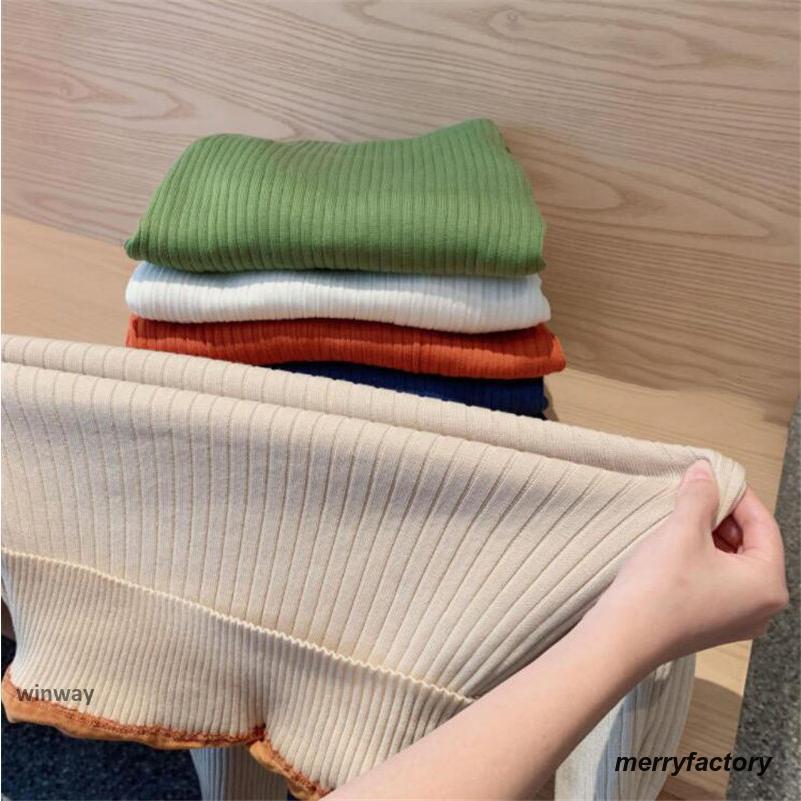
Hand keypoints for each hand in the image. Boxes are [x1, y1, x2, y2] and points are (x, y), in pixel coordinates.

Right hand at [588, 460, 788, 666]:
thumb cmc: (658, 590)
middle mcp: (761, 607)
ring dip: (708, 535)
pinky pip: (717, 581)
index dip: (737, 496)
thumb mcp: (682, 530)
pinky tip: (675, 545)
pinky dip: (701, 558)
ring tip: (680, 517)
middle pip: (750, 545)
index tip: (713, 477)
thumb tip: (705, 471)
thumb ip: (700, 495)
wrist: (622, 638)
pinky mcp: (712, 624)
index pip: (764, 526)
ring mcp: (737, 619)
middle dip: (722, 516)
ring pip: (731, 562)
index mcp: (768, 585)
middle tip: (694, 494)